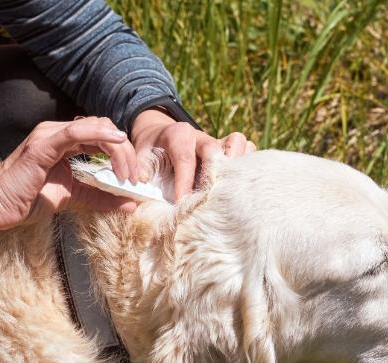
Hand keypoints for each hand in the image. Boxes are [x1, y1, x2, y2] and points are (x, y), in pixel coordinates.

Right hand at [0, 117, 137, 231]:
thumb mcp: (73, 197)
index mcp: (63, 141)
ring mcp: (48, 135)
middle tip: (134, 178)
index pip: (102, 135)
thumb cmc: (26, 200)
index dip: (123, 152)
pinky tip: (116, 142)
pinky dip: (99, 135)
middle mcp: (56, 132)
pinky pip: (74, 132)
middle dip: (125, 152)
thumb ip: (100, 198)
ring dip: (117, 149)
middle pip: (103, 128)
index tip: (134, 177)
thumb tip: (130, 204)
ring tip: (127, 174)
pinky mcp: (41, 145)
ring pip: (94, 128)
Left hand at [129, 109, 255, 199]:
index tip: (182, 202)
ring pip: (237, 142)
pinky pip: (248, 149)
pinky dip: (248, 164)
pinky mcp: (229, 149)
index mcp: (178, 135)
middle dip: (213, 174)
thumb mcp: (140, 156)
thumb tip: (139, 189)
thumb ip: (140, 170)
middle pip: (215, 148)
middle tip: (209, 197)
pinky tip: (240, 184)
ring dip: (237, 164)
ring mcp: (218, 141)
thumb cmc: (151, 151)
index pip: (184, 158)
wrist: (160, 136)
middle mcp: (200, 136)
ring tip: (230, 187)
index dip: (184, 182)